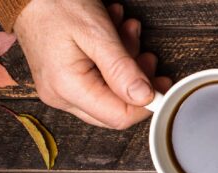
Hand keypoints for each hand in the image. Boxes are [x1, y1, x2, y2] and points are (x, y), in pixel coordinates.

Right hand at [14, 0, 171, 128]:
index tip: (163, 84)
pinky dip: (113, 60)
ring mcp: (61, 89)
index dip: (147, 104)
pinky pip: (98, 80)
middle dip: (138, 80)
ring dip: (127, 63)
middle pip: (116, 108)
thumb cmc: (54, 3)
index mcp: (67, 88)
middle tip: (146, 54)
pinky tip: (114, 35)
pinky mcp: (64, 80)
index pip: (118, 117)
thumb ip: (121, 69)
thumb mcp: (96, 33)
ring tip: (127, 32)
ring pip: (110, 92)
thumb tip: (144, 97)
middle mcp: (61, 96)